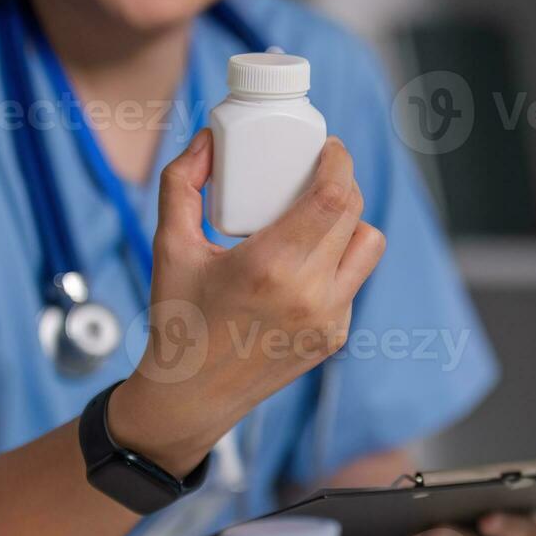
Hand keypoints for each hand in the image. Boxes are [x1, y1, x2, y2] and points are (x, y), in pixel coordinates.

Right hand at [108, 131, 385, 474]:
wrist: (192, 395)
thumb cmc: (178, 317)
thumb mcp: (168, 244)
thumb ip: (182, 183)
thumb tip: (209, 141)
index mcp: (270, 266)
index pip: (333, 197)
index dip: (339, 162)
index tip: (328, 147)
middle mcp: (309, 293)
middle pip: (354, 214)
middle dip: (343, 181)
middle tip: (318, 170)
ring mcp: (329, 318)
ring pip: (368, 246)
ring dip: (350, 221)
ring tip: (317, 214)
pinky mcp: (336, 335)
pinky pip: (354, 280)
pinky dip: (338, 259)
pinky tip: (308, 257)